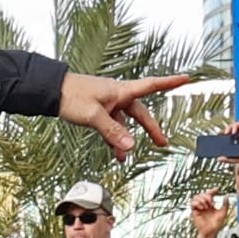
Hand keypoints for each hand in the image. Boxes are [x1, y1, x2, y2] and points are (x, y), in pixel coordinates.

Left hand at [62, 69, 195, 151]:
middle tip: (162, 143)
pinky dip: (113, 139)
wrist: (51, 91)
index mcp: (121, 91)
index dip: (170, 83)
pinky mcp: (99, 111)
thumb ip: (112, 132)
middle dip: (151, 128)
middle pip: (140, 113)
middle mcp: (118, 96)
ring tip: (125, 158)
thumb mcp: (93, 116)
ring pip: (124, 123)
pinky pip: (112, 127)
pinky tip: (114, 154)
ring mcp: (108, 104)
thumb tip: (131, 147)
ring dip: (126, 139)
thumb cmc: (72, 97)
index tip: (187, 78)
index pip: (151, 85)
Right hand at [188, 188, 226, 235]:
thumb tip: (226, 196)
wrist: (211, 231)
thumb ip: (225, 204)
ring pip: (196, 197)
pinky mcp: (194, 212)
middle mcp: (203, 205)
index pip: (209, 194)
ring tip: (207, 206)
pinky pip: (192, 204)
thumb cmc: (216, 224)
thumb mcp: (223, 213)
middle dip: (207, 196)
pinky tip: (202, 207)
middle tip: (211, 202)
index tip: (217, 189)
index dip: (212, 190)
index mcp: (209, 205)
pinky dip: (197, 203)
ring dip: (202, 199)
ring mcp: (198, 208)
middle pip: (202, 194)